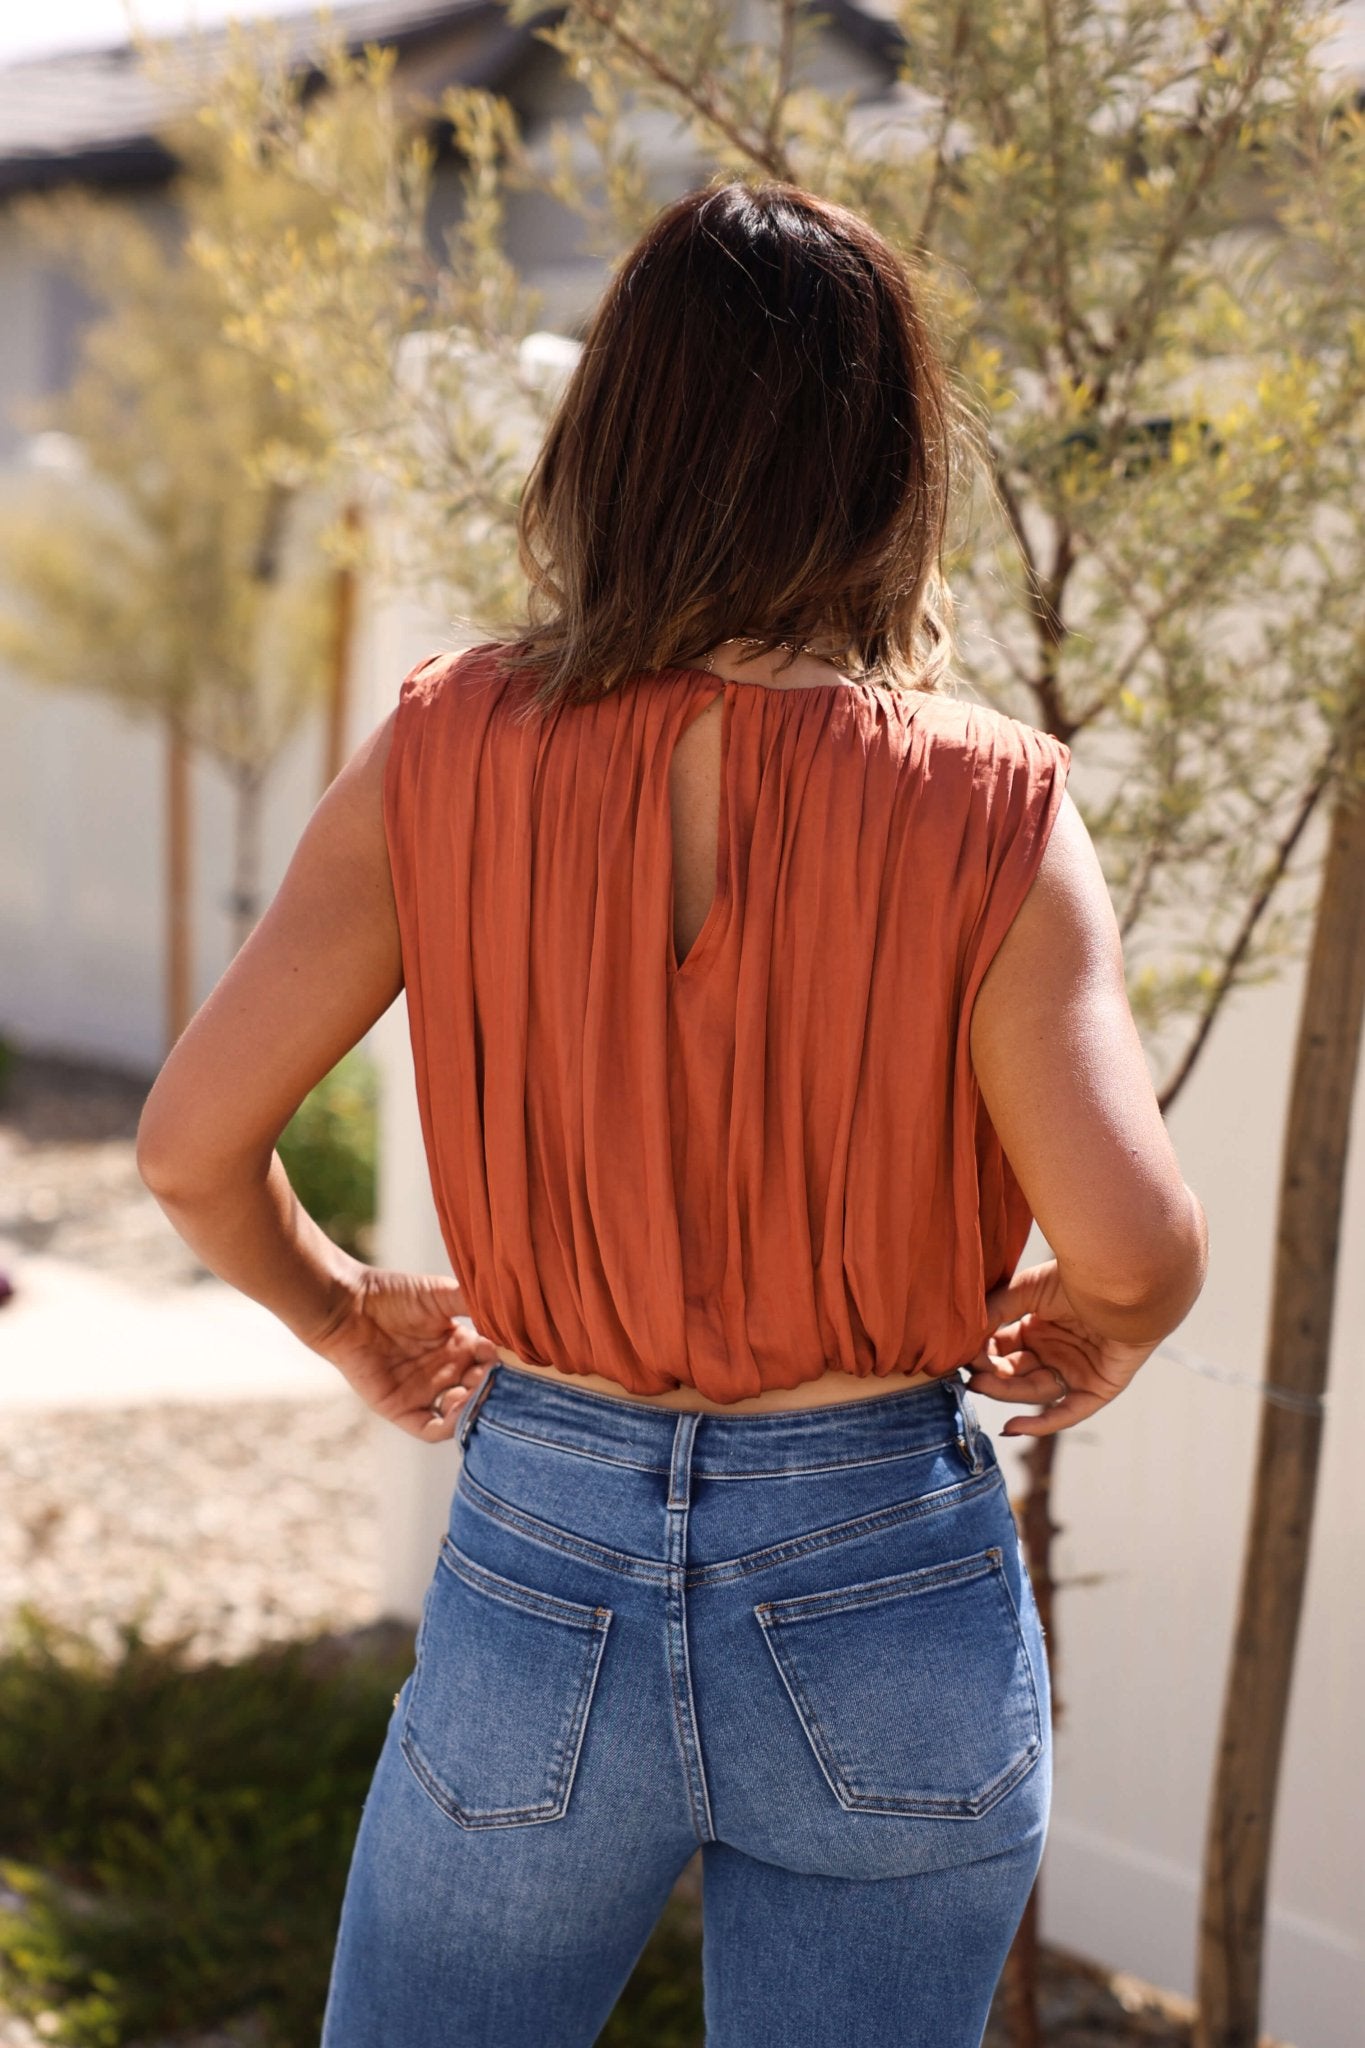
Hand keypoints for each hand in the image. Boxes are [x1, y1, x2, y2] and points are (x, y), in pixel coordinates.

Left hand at [303, 1267, 499, 1441]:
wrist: (349, 1306)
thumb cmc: (393, 1295)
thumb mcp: (440, 1294)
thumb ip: (472, 1302)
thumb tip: (508, 1312)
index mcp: (458, 1346)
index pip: (491, 1363)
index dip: (501, 1362)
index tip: (504, 1353)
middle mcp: (445, 1372)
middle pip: (480, 1390)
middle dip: (492, 1387)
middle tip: (493, 1376)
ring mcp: (425, 1392)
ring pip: (461, 1412)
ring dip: (474, 1406)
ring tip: (475, 1390)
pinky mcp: (402, 1409)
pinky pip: (431, 1428)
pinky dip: (449, 1426)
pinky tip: (458, 1409)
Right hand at [962, 1258, 1158, 1437]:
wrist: (1125, 1280)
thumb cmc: (1079, 1278)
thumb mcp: (1028, 1290)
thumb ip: (997, 1310)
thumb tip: (965, 1331)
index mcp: (1039, 1330)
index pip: (1003, 1350)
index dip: (983, 1354)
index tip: (963, 1354)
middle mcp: (1056, 1353)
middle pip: (1016, 1374)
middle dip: (992, 1376)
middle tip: (971, 1376)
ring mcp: (1076, 1372)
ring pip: (1035, 1391)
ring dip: (1007, 1392)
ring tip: (983, 1383)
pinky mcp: (1098, 1389)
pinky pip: (1067, 1413)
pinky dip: (1040, 1424)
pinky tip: (1012, 1428)